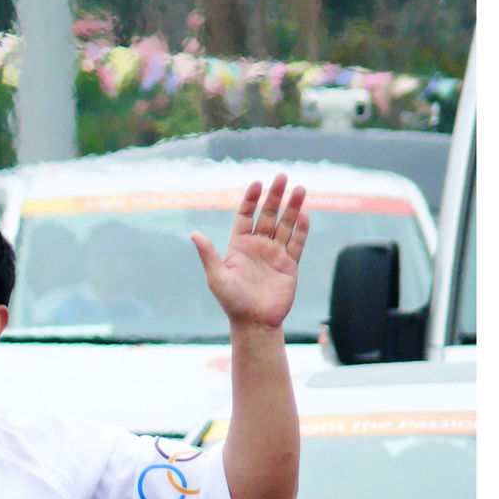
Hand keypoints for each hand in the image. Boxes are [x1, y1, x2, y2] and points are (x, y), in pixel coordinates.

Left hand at [191, 174, 308, 329]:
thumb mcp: (216, 277)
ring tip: (299, 189)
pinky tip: (304, 214)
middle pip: (268, 215)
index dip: (251, 200)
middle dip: (275, 196)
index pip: (245, 216)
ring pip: (286, 225)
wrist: (254, 322)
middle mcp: (258, 246)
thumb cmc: (232, 301)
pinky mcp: (289, 265)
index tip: (257, 183)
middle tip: (282, 177)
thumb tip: (194, 234)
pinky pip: (297, 243)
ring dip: (292, 207)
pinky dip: (301, 229)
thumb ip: (208, 254)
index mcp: (239, 246)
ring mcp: (275, 254)